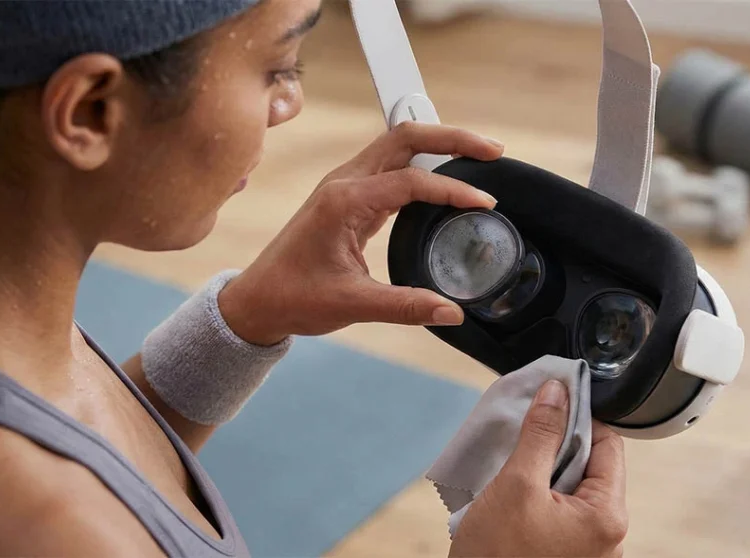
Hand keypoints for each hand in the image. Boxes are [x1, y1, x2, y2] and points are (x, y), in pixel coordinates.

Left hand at [217, 122, 504, 344]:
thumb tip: (452, 311)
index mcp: (343, 202)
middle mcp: (344, 183)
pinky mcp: (350, 197)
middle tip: (492, 151)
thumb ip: (405, 306)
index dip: (452, 190)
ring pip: (398, 146)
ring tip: (479, 157)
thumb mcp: (352, 304)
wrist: (257, 300)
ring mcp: (346, 186)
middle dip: (451, 138)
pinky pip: (392, 167)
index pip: (410, 181)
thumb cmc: (293, 297)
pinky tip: (446, 182)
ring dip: (439, 145)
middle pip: (405, 138)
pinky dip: (424, 165)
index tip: (483, 203)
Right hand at [450, 380, 628, 557]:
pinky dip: (542, 498)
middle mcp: (609, 537)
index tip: (550, 405)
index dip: (578, 419)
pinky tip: (515, 496)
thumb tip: (558, 392)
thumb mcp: (516, 484)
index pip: (609, 444)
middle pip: (593, 467)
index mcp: (607, 516)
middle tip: (525, 437)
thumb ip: (541, 434)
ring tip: (516, 469)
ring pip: (575, 490)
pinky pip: (563, 515)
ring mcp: (590, 552)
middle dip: (558, 447)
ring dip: (546, 472)